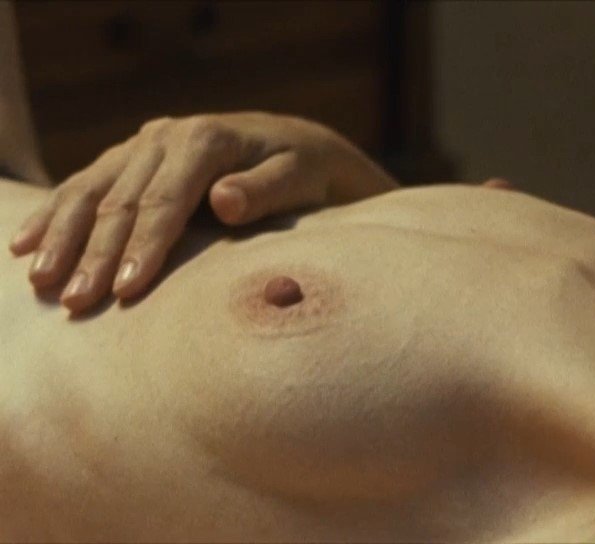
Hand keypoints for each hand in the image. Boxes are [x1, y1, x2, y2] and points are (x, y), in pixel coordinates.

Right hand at [7, 112, 397, 312]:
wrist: (296, 146)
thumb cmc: (302, 172)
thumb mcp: (298, 178)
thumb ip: (264, 191)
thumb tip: (225, 202)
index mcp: (205, 140)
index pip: (165, 201)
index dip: (144, 247)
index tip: (128, 290)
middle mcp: (166, 135)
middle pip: (120, 201)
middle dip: (95, 255)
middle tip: (76, 303)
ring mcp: (142, 143)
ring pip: (89, 191)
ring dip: (62, 238)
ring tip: (40, 282)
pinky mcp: (127, 156)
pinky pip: (81, 185)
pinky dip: (52, 215)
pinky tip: (24, 244)